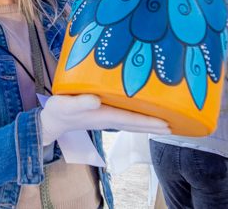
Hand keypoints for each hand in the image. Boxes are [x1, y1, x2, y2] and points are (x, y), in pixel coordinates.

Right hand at [39, 94, 170, 145]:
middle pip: (137, 124)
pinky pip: (127, 118)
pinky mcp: (105, 115)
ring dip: (150, 124)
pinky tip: (146, 115)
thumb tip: (96, 100)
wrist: (51, 120)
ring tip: (167, 123)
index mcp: (103, 115)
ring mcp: (108, 119)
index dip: (149, 121)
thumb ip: (80, 102)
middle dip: (156, 125)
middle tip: (176, 126)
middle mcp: (109, 119)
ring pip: (134, 123)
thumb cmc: (59, 110)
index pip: (131, 119)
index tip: (166, 123)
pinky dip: (140, 118)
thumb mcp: (66, 104)